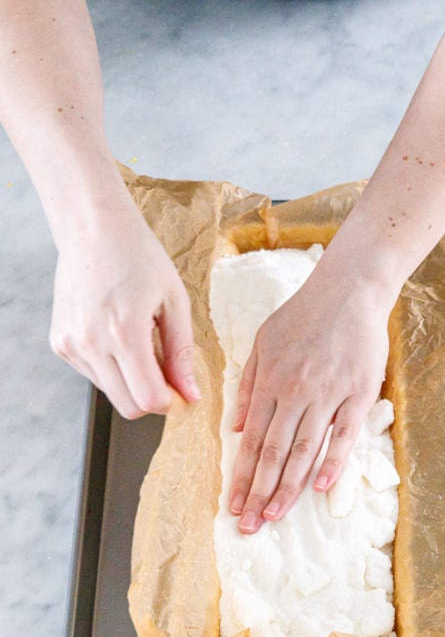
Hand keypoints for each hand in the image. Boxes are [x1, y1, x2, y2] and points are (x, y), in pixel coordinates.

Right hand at [49, 205, 199, 418]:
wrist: (93, 229)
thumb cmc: (139, 257)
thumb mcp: (175, 301)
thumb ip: (182, 354)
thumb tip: (192, 395)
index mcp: (124, 332)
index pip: (150, 400)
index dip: (172, 399)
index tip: (181, 384)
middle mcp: (91, 343)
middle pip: (129, 406)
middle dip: (152, 396)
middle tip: (165, 368)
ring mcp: (70, 345)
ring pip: (111, 393)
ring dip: (131, 380)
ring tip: (139, 341)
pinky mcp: (60, 344)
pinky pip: (94, 375)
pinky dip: (111, 367)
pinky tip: (117, 335)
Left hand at [228, 261, 391, 533]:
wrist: (348, 291)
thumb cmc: (302, 315)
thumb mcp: (263, 342)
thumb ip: (248, 385)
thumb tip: (235, 427)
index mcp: (270, 381)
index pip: (252, 441)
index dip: (241, 476)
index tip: (232, 505)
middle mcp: (296, 392)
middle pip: (275, 453)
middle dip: (259, 492)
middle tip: (249, 525)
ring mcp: (329, 395)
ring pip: (305, 450)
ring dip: (288, 487)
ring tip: (275, 515)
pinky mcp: (358, 394)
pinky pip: (344, 435)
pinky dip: (333, 463)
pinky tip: (321, 488)